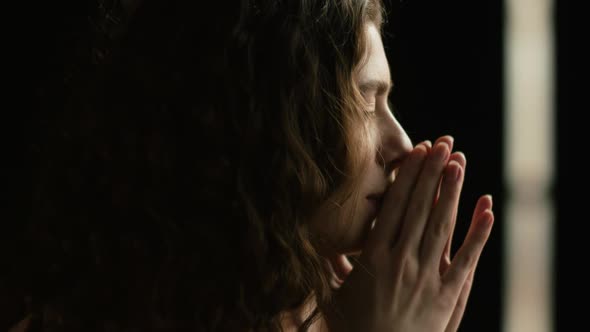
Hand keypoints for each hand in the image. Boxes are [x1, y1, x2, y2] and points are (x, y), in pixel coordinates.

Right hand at [321, 136, 493, 331]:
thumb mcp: (333, 298)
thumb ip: (332, 267)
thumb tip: (321, 244)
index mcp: (373, 259)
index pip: (392, 208)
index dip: (406, 179)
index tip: (415, 153)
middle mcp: (401, 262)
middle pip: (418, 209)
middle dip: (431, 174)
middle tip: (442, 144)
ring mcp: (427, 278)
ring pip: (441, 226)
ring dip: (451, 193)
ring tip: (459, 163)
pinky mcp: (446, 297)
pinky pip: (466, 261)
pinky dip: (478, 234)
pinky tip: (487, 210)